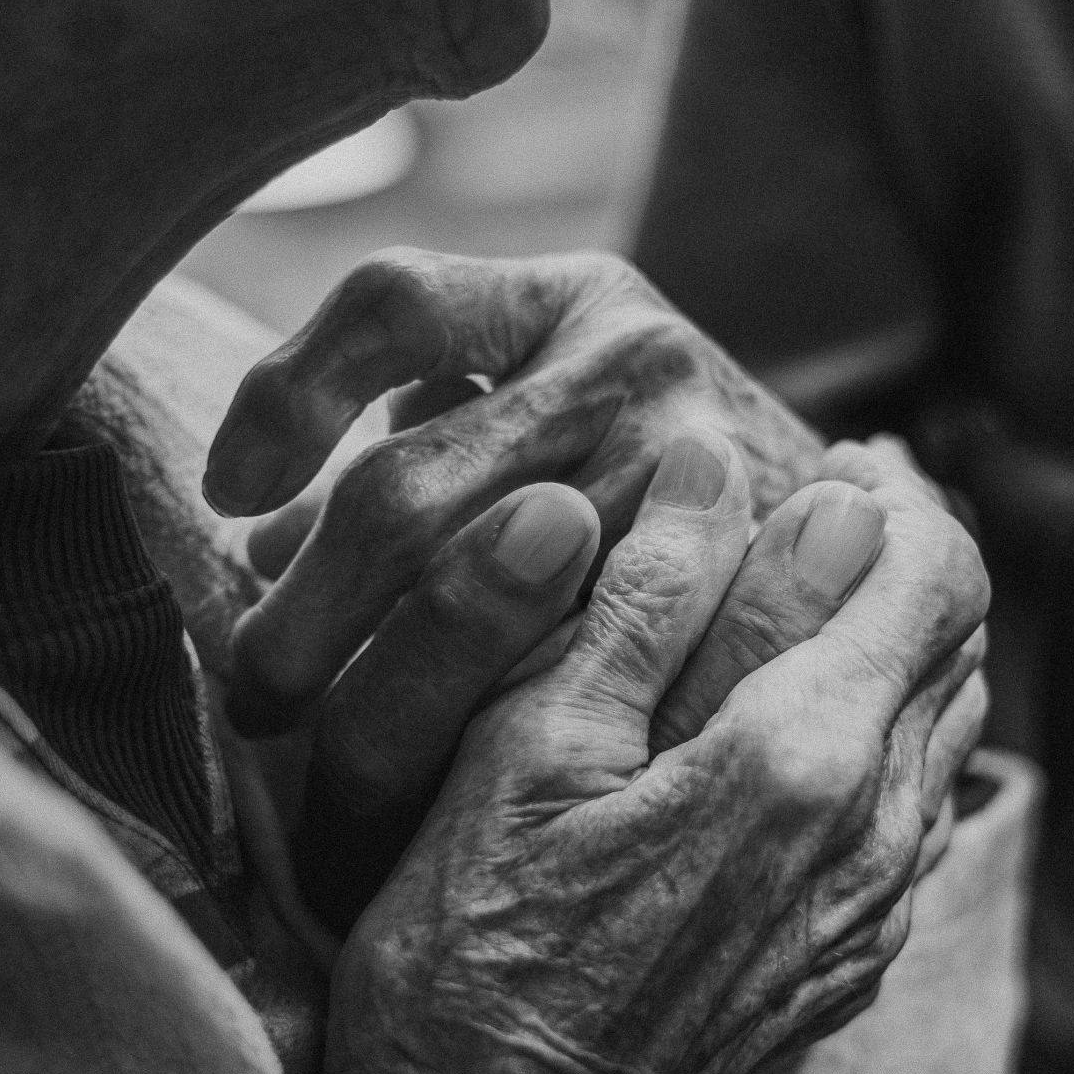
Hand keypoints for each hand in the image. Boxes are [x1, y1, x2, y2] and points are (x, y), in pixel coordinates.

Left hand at [203, 249, 822, 735]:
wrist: (847, 541)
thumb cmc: (623, 488)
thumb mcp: (525, 420)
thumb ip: (413, 460)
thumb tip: (260, 547)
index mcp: (560, 295)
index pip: (399, 307)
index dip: (287, 398)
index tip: (227, 499)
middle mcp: (634, 359)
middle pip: (409, 492)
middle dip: (305, 613)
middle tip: (258, 692)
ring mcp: (697, 476)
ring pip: (482, 612)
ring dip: (374, 694)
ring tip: (310, 752)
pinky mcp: (742, 587)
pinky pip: (573, 683)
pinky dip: (479, 732)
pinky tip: (432, 779)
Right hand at [291, 446, 931, 934]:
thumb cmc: (472, 951)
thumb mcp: (527, 748)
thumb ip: (648, 603)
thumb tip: (735, 471)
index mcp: (801, 761)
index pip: (934, 578)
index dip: (902, 497)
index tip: (837, 458)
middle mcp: (872, 839)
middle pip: (958, 647)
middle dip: (906, 558)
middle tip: (822, 508)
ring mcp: (872, 914)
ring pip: (944, 730)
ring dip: (899, 645)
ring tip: (809, 596)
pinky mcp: (848, 965)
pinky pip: (913, 815)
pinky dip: (885, 736)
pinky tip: (802, 722)